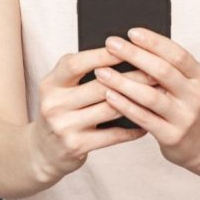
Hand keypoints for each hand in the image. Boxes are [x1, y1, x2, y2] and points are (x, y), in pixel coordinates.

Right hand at [28, 49, 147, 183]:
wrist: (42, 152)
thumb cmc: (60, 111)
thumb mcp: (59, 88)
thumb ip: (80, 72)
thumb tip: (120, 53)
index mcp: (50, 84)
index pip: (76, 64)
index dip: (101, 55)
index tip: (127, 47)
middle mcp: (54, 104)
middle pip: (99, 86)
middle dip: (131, 77)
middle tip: (156, 71)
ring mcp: (65, 127)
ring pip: (110, 109)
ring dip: (137, 101)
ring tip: (157, 93)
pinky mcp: (76, 146)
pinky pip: (112, 135)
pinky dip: (132, 128)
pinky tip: (146, 122)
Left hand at [96, 28, 199, 171]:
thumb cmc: (183, 106)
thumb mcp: (185, 84)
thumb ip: (166, 67)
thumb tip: (131, 45)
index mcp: (199, 76)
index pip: (177, 54)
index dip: (154, 42)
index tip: (131, 32)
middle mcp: (195, 95)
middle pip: (163, 71)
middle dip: (134, 55)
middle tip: (111, 44)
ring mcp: (185, 117)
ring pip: (151, 96)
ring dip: (123, 82)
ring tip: (102, 72)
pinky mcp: (172, 136)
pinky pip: (144, 118)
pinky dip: (124, 105)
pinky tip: (109, 95)